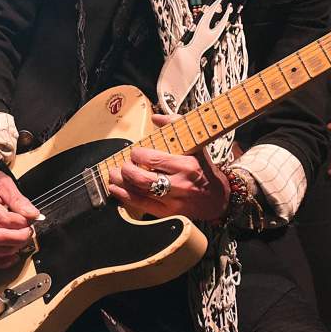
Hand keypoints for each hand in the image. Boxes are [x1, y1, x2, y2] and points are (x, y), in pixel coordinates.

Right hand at [0, 167, 41, 268]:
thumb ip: (18, 199)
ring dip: (10, 249)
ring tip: (22, 241)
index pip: (3, 219)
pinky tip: (13, 256)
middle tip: (29, 231)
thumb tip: (32, 214)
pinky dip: (0, 261)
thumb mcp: (5, 183)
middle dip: (18, 237)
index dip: (21, 222)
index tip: (31, 218)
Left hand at [106, 114, 230, 221]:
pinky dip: (124, 197)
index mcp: (186, 165)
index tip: (135, 153)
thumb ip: (176, 127)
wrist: (217, 199)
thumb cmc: (204, 169)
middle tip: (123, 164)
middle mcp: (179, 184)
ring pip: (139, 192)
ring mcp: (172, 201)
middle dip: (126, 170)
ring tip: (113, 174)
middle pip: (142, 178)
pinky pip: (141, 205)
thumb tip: (156, 118)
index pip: (153, 160)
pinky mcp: (167, 213)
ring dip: (121, 182)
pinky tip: (116, 189)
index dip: (137, 156)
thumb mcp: (196, 145)